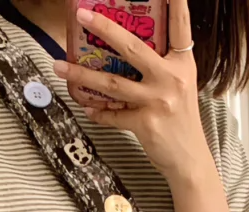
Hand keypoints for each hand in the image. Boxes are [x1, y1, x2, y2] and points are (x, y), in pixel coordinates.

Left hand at [55, 2, 212, 182]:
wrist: (189, 159)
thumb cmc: (181, 120)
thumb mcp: (180, 86)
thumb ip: (161, 66)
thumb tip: (127, 48)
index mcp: (182, 64)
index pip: (180, 28)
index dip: (177, 4)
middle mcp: (171, 78)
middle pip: (132, 48)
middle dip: (105, 28)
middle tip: (82, 14)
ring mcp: (158, 101)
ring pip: (112, 83)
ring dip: (82, 75)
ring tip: (59, 66)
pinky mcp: (145, 123)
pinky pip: (113, 115)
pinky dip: (99, 113)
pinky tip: (87, 108)